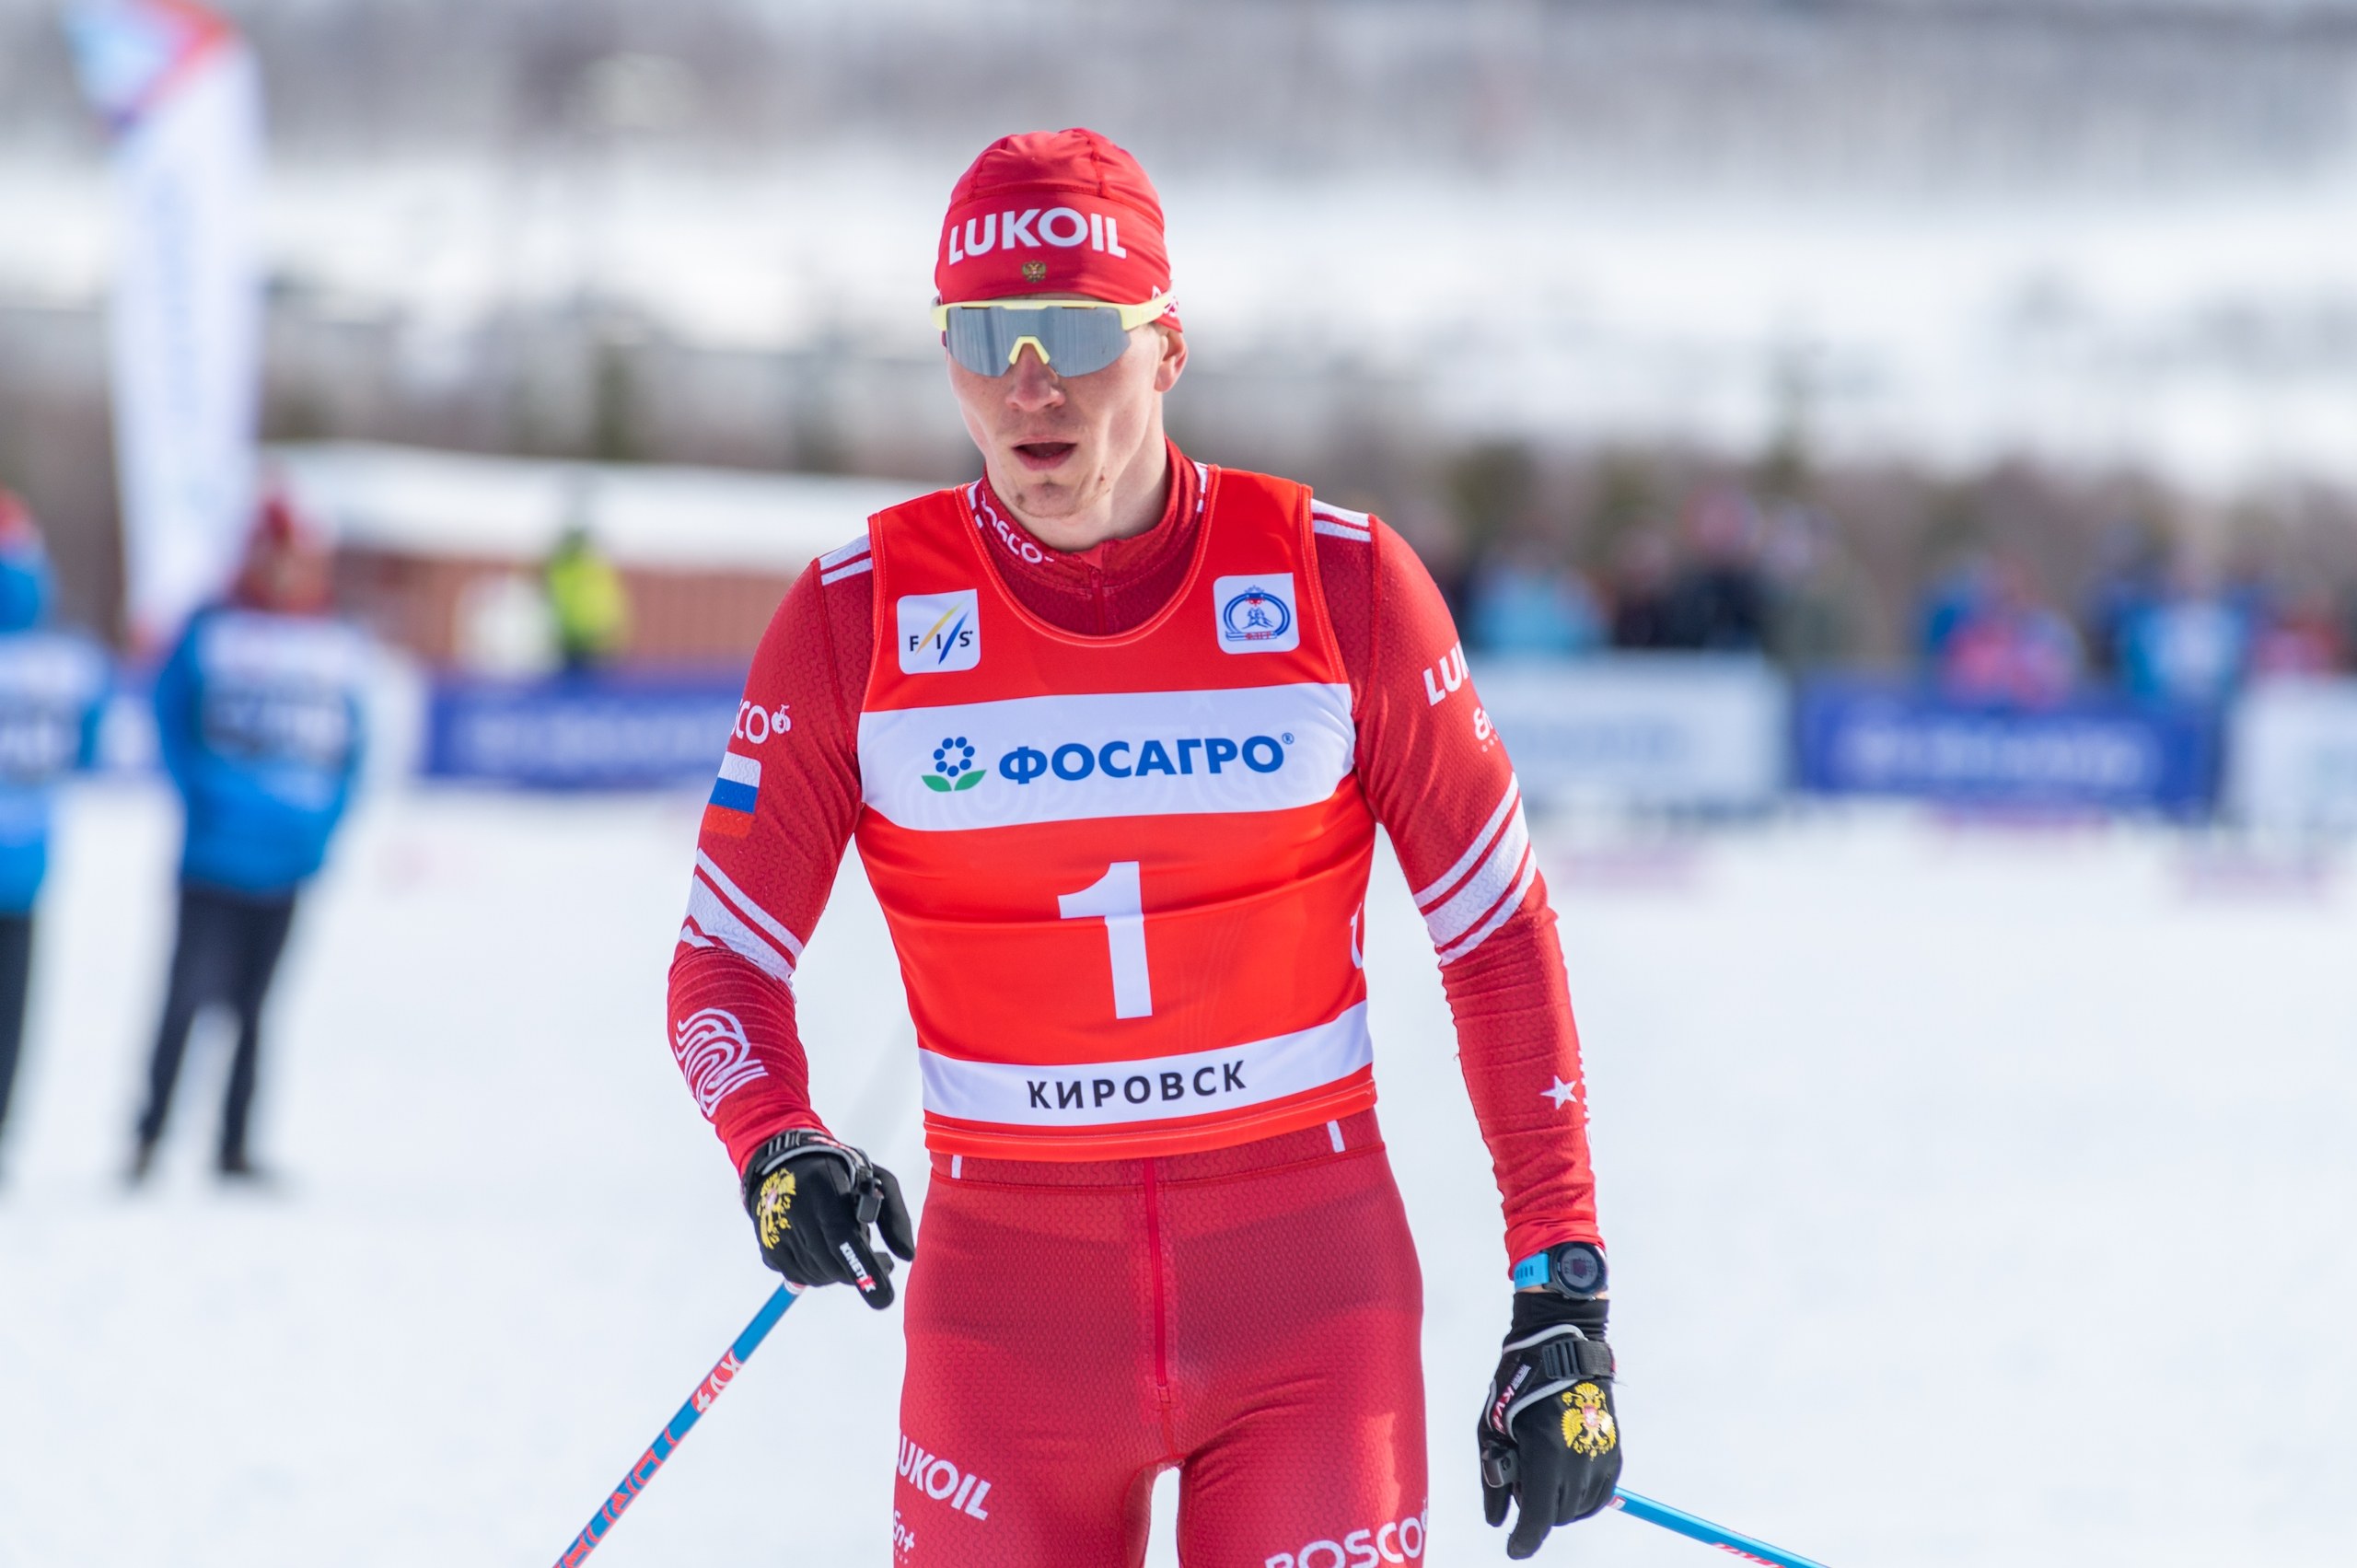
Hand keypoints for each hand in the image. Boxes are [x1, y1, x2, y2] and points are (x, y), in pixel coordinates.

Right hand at [741, 1130, 916, 1308]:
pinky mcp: (769, 1250)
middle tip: (880, 1260)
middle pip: (833, 1266)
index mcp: (824, 1189)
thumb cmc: (838, 1171)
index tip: (884, 1298)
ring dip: (842, 1271)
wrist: (782, 1163)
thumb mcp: (876, 1179)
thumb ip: (895, 1217)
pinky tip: (829, 1251)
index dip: (864, 1269)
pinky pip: (802, 1278)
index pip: (842, 1238)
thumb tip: (906, 1256)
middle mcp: (796, 1213)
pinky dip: (822, 1272)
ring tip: (849, 1245)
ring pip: (820, 1277)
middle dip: (861, 1271)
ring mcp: (777, 1235)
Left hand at [1478, 1294, 1620, 1558]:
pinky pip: (1598, 1496)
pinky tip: (1563, 1472)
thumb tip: (1496, 1522)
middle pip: (1557, 1516)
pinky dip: (1578, 1494)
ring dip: (1558, 1502)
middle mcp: (1580, 1461)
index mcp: (1547, 1453)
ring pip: (1578, 1509)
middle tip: (1521, 1476)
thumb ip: (1493, 1478)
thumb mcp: (1491, 1429)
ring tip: (1542, 1466)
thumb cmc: (1517, 1386)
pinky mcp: (1615, 1454)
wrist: (1562, 1350)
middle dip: (1536, 1509)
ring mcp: (1602, 1457)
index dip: (1524, 1540)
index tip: (1514, 1550)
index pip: (1539, 1517)